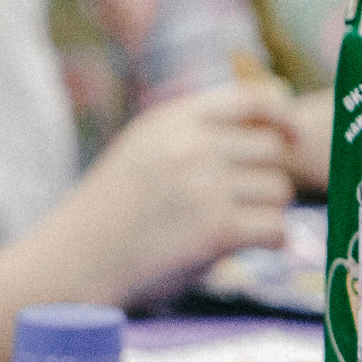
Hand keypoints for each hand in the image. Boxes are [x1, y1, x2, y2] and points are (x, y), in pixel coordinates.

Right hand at [54, 81, 295, 302]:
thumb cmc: (111, 211)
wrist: (73, 262)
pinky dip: (267, 242)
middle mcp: (189, 145)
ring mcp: (203, 186)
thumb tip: (279, 111)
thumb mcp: (142, 149)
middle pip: (274, 149)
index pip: (253, 99)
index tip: (289, 138)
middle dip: (265, 176)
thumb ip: (197, 130)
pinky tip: (238, 247)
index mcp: (171, 120)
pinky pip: (276, 229)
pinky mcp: (215, 229)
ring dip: (263, 212)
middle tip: (238, 202)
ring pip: (279, 191)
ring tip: (225, 227)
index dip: (282, 117)